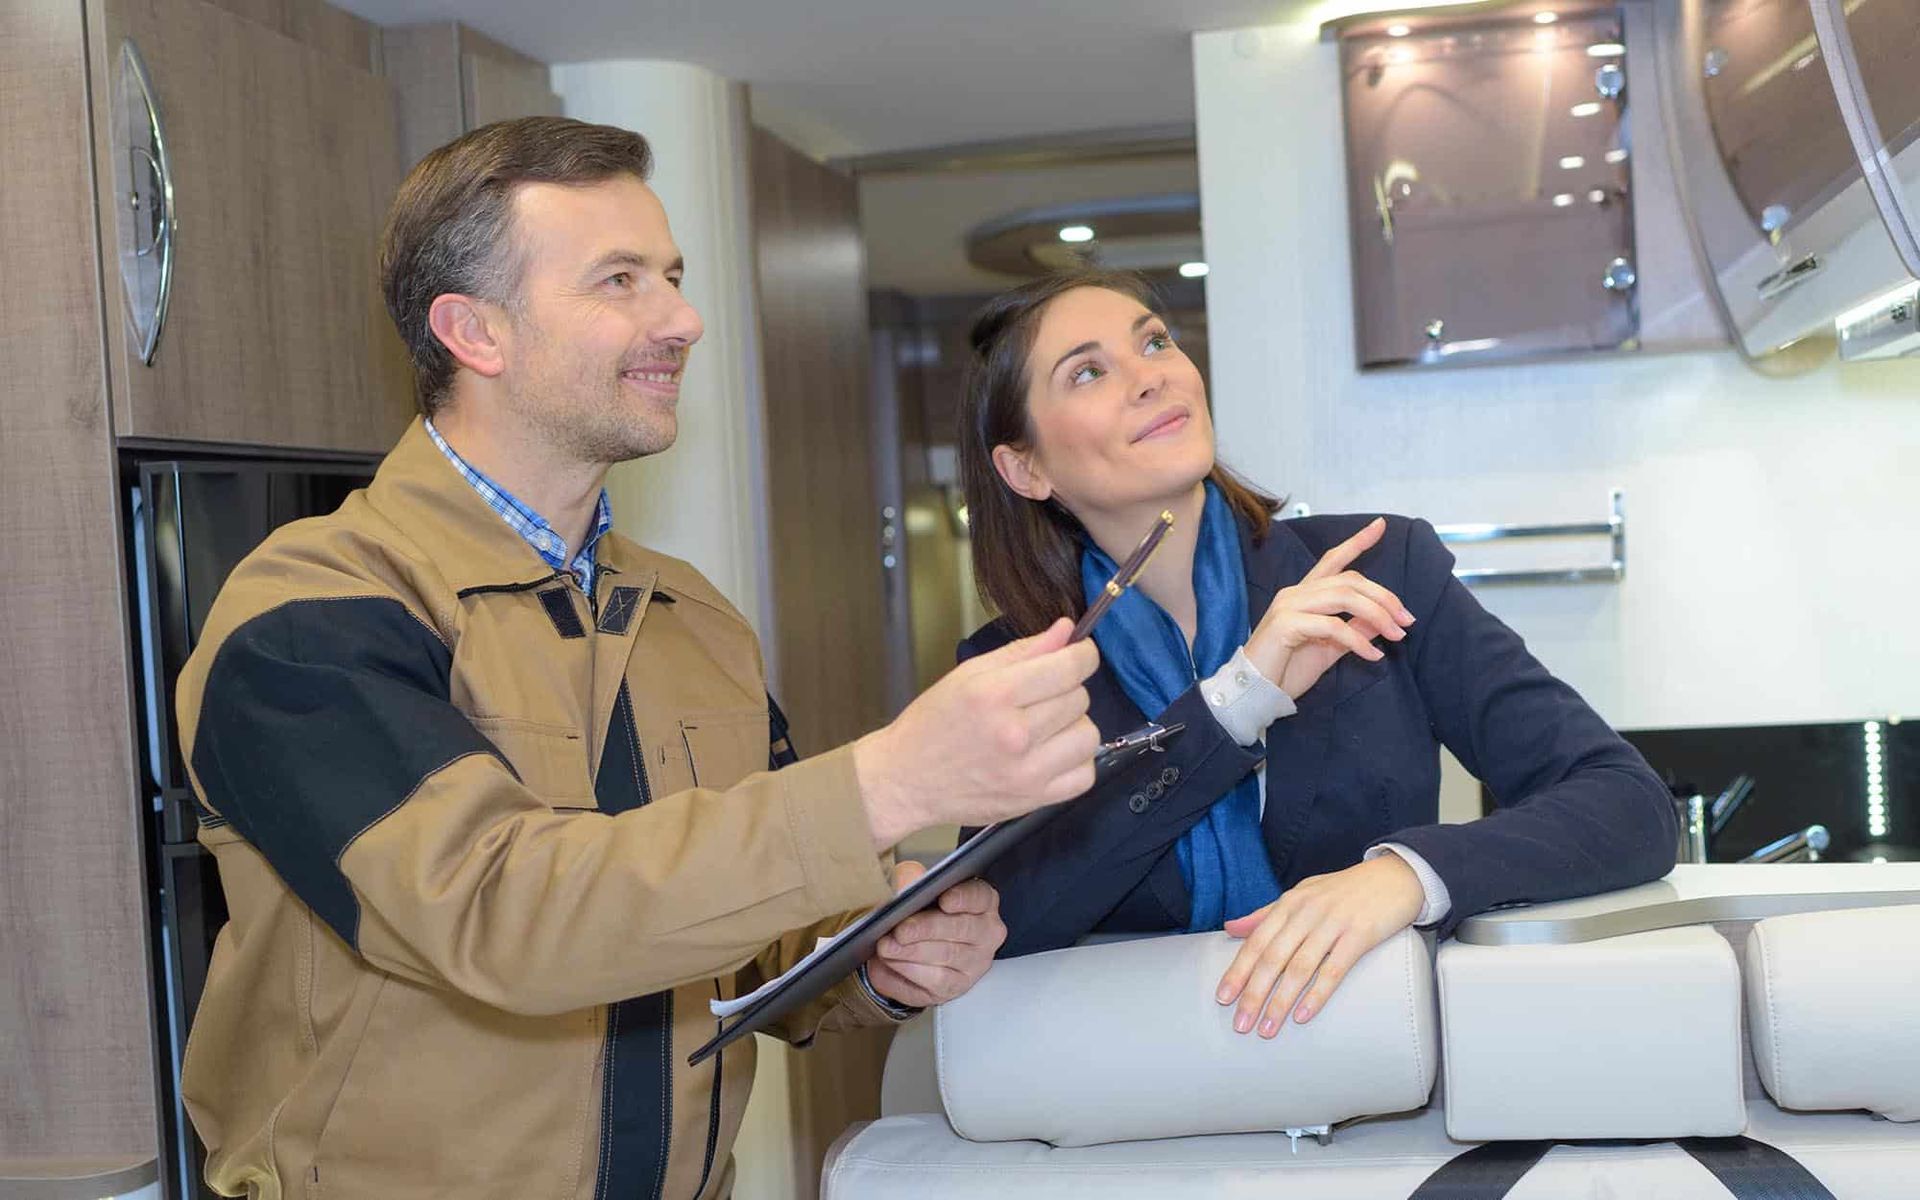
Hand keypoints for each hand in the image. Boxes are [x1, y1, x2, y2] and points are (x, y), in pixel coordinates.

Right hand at [854, 617, 1101, 848]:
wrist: (906, 779)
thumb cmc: (933, 723)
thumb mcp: (969, 674)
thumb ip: (1022, 652)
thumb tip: (1066, 631)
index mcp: (995, 695)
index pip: (1068, 667)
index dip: (1083, 654)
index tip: (1080, 653)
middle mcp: (1015, 734)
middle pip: (1079, 699)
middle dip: (1067, 689)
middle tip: (1041, 696)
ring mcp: (1027, 772)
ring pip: (1088, 736)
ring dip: (1074, 726)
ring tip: (1047, 727)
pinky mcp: (1033, 800)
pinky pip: (1084, 776)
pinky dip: (1076, 762)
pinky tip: (1053, 754)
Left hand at [865, 861, 1006, 1006]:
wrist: (915, 943)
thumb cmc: (922, 909)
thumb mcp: (915, 887)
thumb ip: (911, 878)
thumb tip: (906, 881)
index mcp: (982, 902)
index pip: (979, 897)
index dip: (962, 898)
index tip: (944, 900)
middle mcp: (985, 934)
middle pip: (961, 929)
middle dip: (927, 929)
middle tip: (900, 930)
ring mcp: (973, 964)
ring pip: (946, 959)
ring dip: (911, 954)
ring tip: (886, 948)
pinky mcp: (955, 987)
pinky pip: (932, 984)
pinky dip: (905, 974)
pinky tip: (887, 964)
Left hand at [1214, 855, 1423, 1034]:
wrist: (1395, 875)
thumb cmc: (1345, 890)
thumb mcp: (1302, 894)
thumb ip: (1266, 914)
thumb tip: (1230, 928)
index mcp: (1289, 903)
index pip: (1256, 941)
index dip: (1238, 971)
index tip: (1223, 998)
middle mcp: (1306, 912)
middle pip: (1273, 958)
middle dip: (1253, 994)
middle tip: (1241, 1024)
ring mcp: (1333, 923)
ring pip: (1299, 968)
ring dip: (1280, 1001)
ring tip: (1268, 1028)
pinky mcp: (1360, 935)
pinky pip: (1334, 970)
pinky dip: (1316, 994)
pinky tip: (1303, 1015)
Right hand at [1244, 517, 1414, 701]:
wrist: (1254, 693)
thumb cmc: (1286, 671)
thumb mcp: (1329, 649)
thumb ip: (1353, 632)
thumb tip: (1382, 622)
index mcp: (1304, 595)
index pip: (1333, 560)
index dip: (1357, 542)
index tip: (1381, 525)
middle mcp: (1295, 593)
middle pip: (1349, 580)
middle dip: (1384, 597)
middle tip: (1406, 621)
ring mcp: (1289, 606)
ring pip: (1344, 597)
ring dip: (1377, 615)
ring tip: (1396, 636)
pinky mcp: (1286, 624)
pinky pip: (1332, 626)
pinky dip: (1358, 641)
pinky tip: (1372, 656)